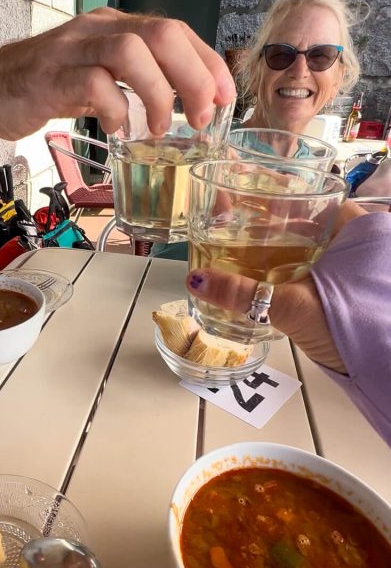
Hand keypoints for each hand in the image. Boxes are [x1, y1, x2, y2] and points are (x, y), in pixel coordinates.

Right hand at [0, 7, 235, 140]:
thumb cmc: (45, 87)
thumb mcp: (98, 74)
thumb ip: (134, 79)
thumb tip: (184, 101)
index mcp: (114, 26)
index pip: (176, 31)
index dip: (208, 64)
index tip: (224, 98)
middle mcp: (97, 28)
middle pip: (163, 33)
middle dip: (193, 77)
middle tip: (201, 117)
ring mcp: (72, 48)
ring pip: (132, 51)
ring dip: (158, 94)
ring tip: (160, 128)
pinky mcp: (50, 76)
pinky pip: (94, 86)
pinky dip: (116, 112)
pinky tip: (119, 132)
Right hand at [185, 202, 365, 375]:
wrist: (385, 369)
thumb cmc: (350, 326)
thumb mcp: (291, 306)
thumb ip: (242, 292)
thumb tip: (195, 281)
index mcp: (358, 226)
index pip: (309, 198)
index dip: (275, 198)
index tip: (245, 199)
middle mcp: (367, 240)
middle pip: (310, 223)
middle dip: (275, 226)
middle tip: (239, 227)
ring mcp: (366, 266)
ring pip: (317, 248)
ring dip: (286, 251)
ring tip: (249, 255)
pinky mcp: (361, 291)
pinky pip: (324, 269)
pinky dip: (299, 271)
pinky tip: (275, 281)